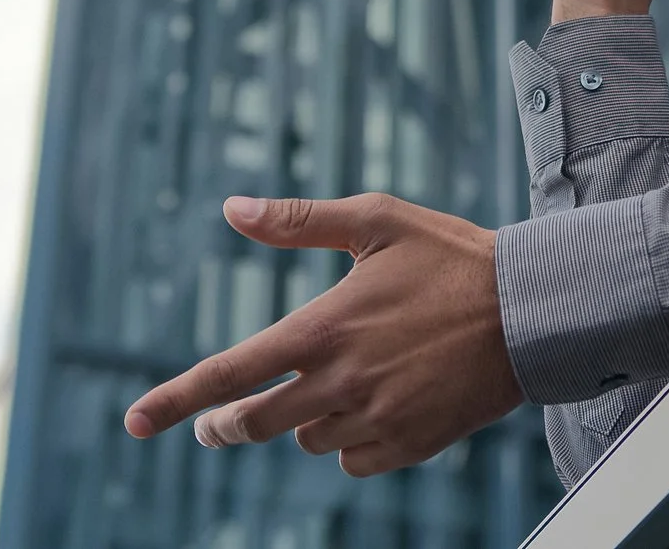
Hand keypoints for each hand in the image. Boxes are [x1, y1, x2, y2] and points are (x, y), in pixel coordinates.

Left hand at [122, 193, 525, 475]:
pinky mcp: (407, 445)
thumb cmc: (452, 256)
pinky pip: (352, 458)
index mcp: (321, 329)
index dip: (174, 400)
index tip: (135, 422)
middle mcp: (339, 382)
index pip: (228, 375)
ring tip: (333, 385)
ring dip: (304, 420)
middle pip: (254, 423)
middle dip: (225, 423)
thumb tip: (231, 209)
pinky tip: (373, 406)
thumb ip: (297, 220)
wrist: (532, 312)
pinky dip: (349, 441)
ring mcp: (373, 419)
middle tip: (216, 422)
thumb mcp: (376, 221)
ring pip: (307, 439)